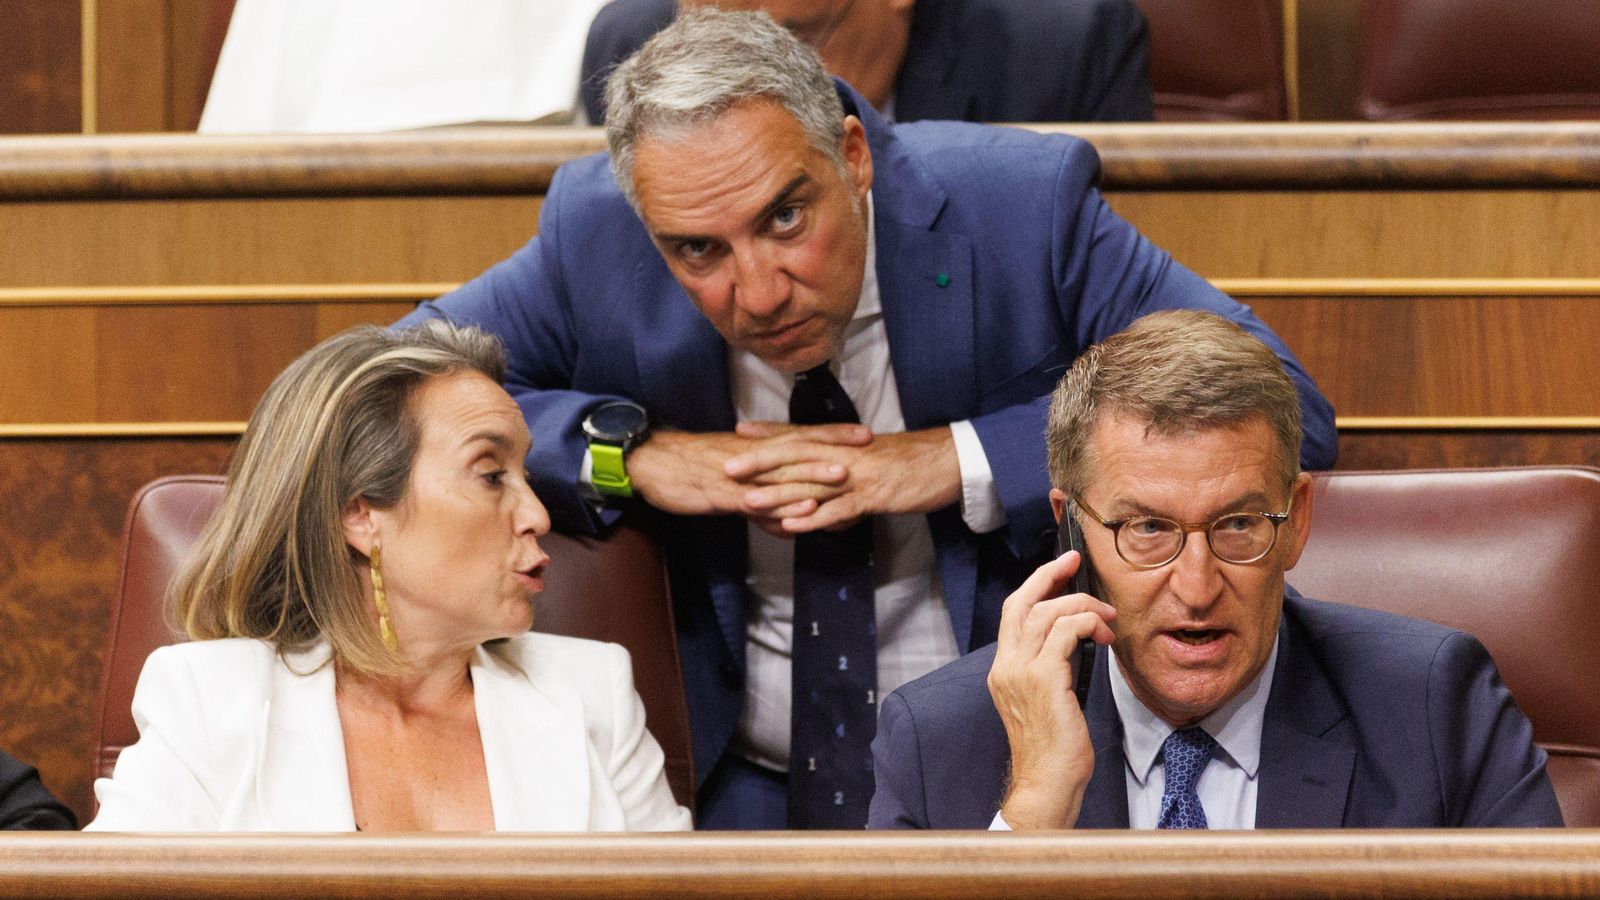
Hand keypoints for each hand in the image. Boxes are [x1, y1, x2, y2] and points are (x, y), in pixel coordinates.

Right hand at [625, 426, 868, 528]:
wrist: (651, 464)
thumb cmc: (688, 468)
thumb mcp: (730, 475)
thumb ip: (760, 491)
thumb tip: (785, 509)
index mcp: (756, 447)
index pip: (801, 436)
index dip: (832, 434)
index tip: (864, 432)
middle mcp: (753, 456)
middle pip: (800, 447)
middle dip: (834, 445)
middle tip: (868, 443)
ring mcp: (741, 475)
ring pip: (782, 473)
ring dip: (814, 474)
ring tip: (845, 476)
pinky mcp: (725, 494)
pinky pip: (758, 500)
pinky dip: (781, 504)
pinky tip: (801, 509)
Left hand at [726, 424, 961, 532]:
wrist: (949, 461)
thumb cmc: (914, 461)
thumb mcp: (876, 457)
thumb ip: (849, 462)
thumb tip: (830, 472)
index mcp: (845, 444)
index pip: (802, 434)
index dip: (770, 433)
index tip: (740, 430)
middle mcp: (846, 456)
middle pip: (797, 456)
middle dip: (760, 462)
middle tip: (727, 467)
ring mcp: (858, 476)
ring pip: (811, 484)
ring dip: (778, 494)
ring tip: (749, 501)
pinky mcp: (873, 497)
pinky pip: (839, 509)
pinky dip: (815, 518)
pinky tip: (793, 527)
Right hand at [987, 552, 1115, 829]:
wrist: (1048, 782)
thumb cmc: (1054, 748)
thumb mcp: (1045, 699)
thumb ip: (1050, 667)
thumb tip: (1076, 635)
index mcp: (1003, 670)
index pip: (1013, 612)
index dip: (1036, 584)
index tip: (1061, 567)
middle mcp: (1005, 666)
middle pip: (1023, 602)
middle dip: (1050, 575)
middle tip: (1075, 562)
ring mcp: (1021, 672)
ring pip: (1048, 613)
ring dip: (1082, 606)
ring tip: (1107, 619)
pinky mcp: (1043, 679)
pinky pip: (1067, 631)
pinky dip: (1088, 624)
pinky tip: (1104, 636)